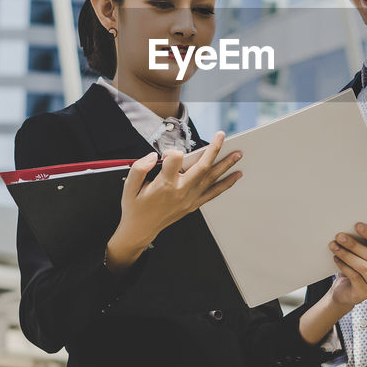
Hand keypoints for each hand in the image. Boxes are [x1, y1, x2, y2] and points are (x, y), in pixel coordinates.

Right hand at [105, 132, 241, 270]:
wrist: (140, 230)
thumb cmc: (135, 207)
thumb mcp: (129, 186)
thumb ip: (140, 168)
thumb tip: (153, 156)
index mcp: (164, 184)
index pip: (175, 159)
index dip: (172, 152)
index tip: (166, 155)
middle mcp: (180, 191)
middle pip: (202, 166)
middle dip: (214, 149)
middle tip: (222, 135)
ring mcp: (189, 199)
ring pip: (211, 178)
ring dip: (226, 165)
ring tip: (237, 154)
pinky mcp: (193, 205)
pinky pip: (213, 193)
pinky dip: (226, 184)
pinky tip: (235, 176)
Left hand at [327, 223, 366, 310]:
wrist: (346, 292)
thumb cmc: (356, 269)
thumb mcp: (362, 257)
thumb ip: (364, 246)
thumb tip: (351, 229)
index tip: (357, 225)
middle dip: (354, 244)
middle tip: (340, 236)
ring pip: (362, 266)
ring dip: (346, 254)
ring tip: (334, 246)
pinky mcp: (365, 293)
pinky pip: (354, 276)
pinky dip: (343, 265)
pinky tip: (336, 258)